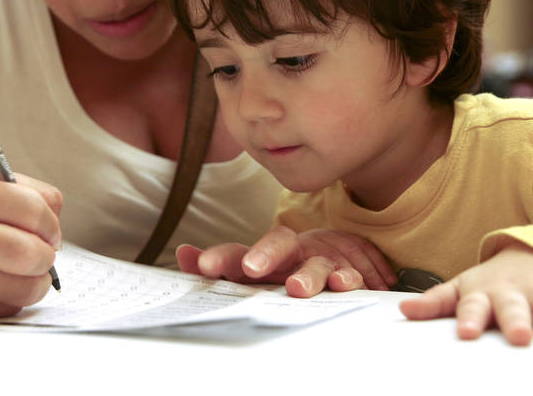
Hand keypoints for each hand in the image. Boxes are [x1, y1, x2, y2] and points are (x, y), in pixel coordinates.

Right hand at [0, 172, 62, 318]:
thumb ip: (31, 195)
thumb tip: (56, 233)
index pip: (32, 209)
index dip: (51, 225)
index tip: (51, 232)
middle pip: (28, 253)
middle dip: (47, 258)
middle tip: (42, 255)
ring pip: (23, 289)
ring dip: (36, 283)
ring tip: (26, 272)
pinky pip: (5, 308)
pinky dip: (12, 298)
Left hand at [177, 226, 395, 295]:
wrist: (336, 249)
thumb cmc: (283, 266)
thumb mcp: (251, 270)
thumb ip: (219, 265)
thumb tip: (183, 254)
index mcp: (262, 257)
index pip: (238, 252)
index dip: (222, 257)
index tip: (204, 266)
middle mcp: (290, 254)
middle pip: (278, 245)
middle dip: (264, 254)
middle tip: (250, 268)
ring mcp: (319, 261)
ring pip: (315, 264)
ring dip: (307, 274)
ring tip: (297, 288)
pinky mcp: (346, 271)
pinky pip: (350, 274)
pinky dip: (348, 278)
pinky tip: (344, 284)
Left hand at [398, 242, 532, 345]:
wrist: (531, 253)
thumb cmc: (491, 283)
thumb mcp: (461, 288)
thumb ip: (435, 301)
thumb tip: (403, 309)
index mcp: (484, 293)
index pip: (473, 306)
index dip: (470, 319)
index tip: (468, 334)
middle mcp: (516, 291)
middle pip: (516, 307)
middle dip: (518, 321)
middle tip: (521, 337)